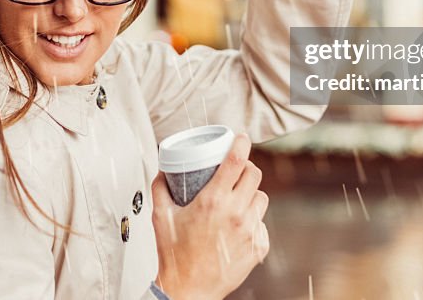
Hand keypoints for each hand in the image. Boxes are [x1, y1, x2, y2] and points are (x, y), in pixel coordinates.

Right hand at [152, 134, 270, 299]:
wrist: (187, 290)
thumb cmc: (174, 255)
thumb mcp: (161, 217)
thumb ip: (160, 188)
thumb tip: (163, 170)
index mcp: (213, 201)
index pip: (236, 161)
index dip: (241, 143)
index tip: (241, 138)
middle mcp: (236, 213)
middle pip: (254, 175)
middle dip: (246, 168)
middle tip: (237, 170)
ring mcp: (249, 231)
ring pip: (262, 198)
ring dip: (251, 194)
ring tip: (238, 199)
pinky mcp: (257, 247)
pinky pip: (262, 224)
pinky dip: (253, 221)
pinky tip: (239, 225)